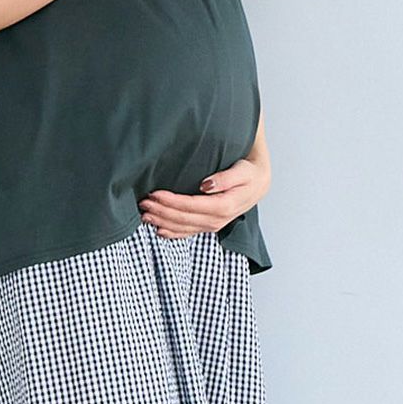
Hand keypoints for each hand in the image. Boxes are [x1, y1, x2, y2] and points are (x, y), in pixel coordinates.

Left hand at [137, 155, 271, 238]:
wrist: (259, 183)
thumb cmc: (249, 173)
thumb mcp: (243, 171)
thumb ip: (226, 178)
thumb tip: (206, 185)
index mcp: (225, 206)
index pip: (192, 206)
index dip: (172, 202)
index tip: (155, 194)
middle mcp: (217, 220)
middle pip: (183, 219)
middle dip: (161, 212)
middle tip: (143, 203)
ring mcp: (213, 225)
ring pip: (183, 228)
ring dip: (162, 222)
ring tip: (144, 215)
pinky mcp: (208, 225)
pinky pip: (188, 233)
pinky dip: (172, 233)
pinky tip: (158, 230)